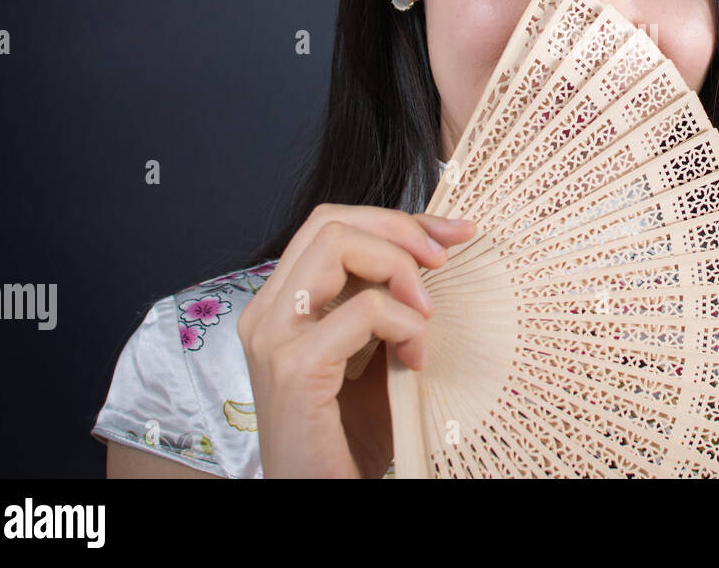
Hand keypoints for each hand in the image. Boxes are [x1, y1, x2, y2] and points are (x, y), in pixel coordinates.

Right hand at [237, 204, 474, 477]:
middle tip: (443, 264)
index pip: (330, 225)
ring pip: (337, 244)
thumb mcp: (375, 352)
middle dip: (400, 230)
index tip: (452, 234)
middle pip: (330, 221)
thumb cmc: (350, 438)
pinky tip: (415, 360)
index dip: (396, 220)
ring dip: (400, 269)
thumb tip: (437, 248)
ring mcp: (274, 337)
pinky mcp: (295, 368)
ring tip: (425, 316)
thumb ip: (388, 302)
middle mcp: (266, 312)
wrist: (321, 498)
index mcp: (281, 305)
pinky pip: (366, 310)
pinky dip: (405, 325)